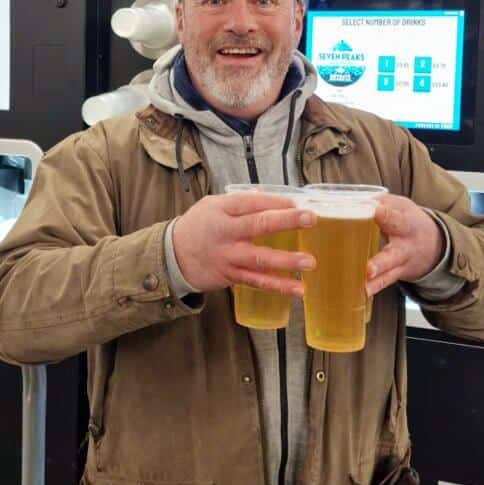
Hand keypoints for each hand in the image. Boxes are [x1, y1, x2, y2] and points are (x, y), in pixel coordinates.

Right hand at [172, 192, 316, 294]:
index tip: (297, 203)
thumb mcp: (213, 205)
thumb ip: (241, 202)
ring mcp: (229, 256)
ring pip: (260, 258)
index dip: (275, 201)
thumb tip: (268, 196)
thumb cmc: (197, 226)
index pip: (251, 202)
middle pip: (258, 225)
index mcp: (222, 210)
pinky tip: (298, 289)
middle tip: (311, 219)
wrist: (172, 256)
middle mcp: (226, 232)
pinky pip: (258, 281)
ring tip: (309, 262)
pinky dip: (278, 286)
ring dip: (286, 261)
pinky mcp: (231, 276)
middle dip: (286, 221)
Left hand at [366, 195, 444, 296]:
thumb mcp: (401, 206)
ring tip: (363, 287)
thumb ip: (381, 203)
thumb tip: (356, 200)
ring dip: (375, 281)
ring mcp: (400, 263)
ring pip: (388, 273)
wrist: (434, 245)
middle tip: (369, 269)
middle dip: (380, 263)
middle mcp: (404, 246)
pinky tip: (360, 293)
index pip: (395, 218)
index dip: (384, 215)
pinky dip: (373, 288)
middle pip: (392, 255)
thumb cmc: (409, 221)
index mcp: (405, 223)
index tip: (374, 211)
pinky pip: (384, 282)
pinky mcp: (395, 274)